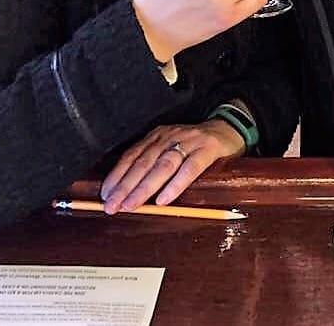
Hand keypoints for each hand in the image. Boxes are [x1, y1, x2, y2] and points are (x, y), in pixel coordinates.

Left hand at [101, 121, 244, 212]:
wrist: (227, 128)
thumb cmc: (194, 145)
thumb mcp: (170, 148)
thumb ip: (153, 163)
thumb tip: (128, 193)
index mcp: (157, 136)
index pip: (132, 155)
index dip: (117, 175)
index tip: (106, 194)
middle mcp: (169, 136)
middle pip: (143, 162)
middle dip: (125, 185)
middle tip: (113, 205)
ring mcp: (188, 141)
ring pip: (163, 165)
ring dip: (145, 187)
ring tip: (132, 205)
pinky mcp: (207, 149)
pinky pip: (190, 168)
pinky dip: (175, 184)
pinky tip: (164, 199)